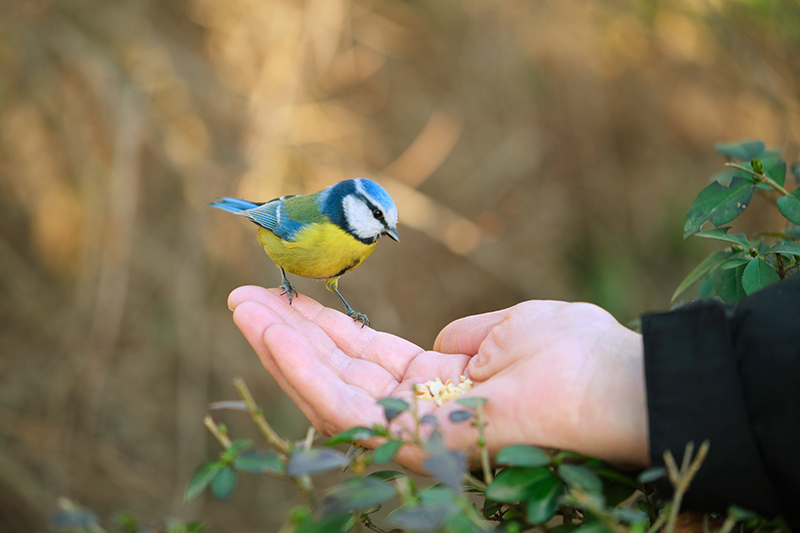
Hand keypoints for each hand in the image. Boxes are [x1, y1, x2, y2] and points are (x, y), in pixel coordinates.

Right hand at [228, 286, 649, 471]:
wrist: (620, 385)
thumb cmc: (578, 354)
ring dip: (280, 349)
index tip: (288, 298)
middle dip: (289, 337)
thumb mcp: (511, 328)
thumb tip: (442, 341)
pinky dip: (300, 368)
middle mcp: (422, 412)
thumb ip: (466, 337)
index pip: (368, 361)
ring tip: (240, 307)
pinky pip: (343, 406)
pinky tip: (269, 332)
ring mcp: (416, 432)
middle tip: (242, 298)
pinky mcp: (415, 442)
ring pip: (328, 392)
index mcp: (443, 386)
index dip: (326, 330)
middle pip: (339, 373)